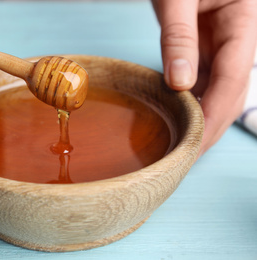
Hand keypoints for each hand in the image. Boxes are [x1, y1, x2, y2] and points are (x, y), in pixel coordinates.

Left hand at [152, 0, 256, 154]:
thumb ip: (179, 39)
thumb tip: (179, 84)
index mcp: (245, 21)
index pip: (234, 80)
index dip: (216, 115)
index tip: (197, 144)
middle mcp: (239, 36)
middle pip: (231, 90)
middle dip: (212, 124)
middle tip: (188, 154)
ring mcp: (224, 42)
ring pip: (219, 87)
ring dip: (203, 114)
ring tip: (182, 141)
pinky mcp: (207, 44)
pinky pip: (205, 76)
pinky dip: (193, 97)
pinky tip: (179, 112)